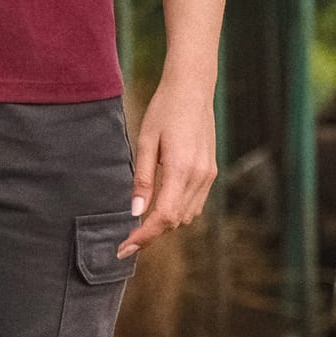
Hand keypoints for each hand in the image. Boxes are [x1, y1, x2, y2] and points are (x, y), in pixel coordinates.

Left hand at [123, 77, 217, 256]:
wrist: (193, 88)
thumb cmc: (164, 110)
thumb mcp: (145, 141)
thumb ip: (142, 179)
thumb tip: (136, 212)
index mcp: (181, 169)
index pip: (164, 217)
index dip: (144, 237)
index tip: (124, 248)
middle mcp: (199, 176)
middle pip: (176, 221)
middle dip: (152, 234)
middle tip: (127, 240)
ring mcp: (208, 175)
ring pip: (187, 216)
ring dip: (166, 223)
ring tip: (142, 225)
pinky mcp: (211, 171)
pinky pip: (196, 203)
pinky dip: (178, 211)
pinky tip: (161, 205)